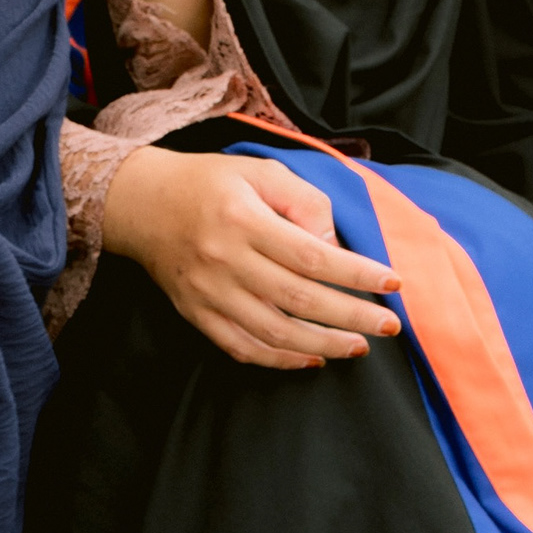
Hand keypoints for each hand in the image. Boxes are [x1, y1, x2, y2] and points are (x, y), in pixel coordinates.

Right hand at [99, 144, 401, 368]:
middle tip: (390, 326)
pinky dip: (280, 360)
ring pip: (274, 333)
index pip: (311, 256)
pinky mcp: (196, 314)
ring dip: (323, 345)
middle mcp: (225, 260)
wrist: (140, 204)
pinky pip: (242, 348)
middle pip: (299, 299)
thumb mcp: (259, 172)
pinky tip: (312, 358)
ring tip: (359, 346)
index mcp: (243, 219)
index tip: (392, 283)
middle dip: (352, 317)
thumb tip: (335, 247)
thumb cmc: (208, 184)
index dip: (356, 274)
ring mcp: (208, 293)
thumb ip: (304, 201)